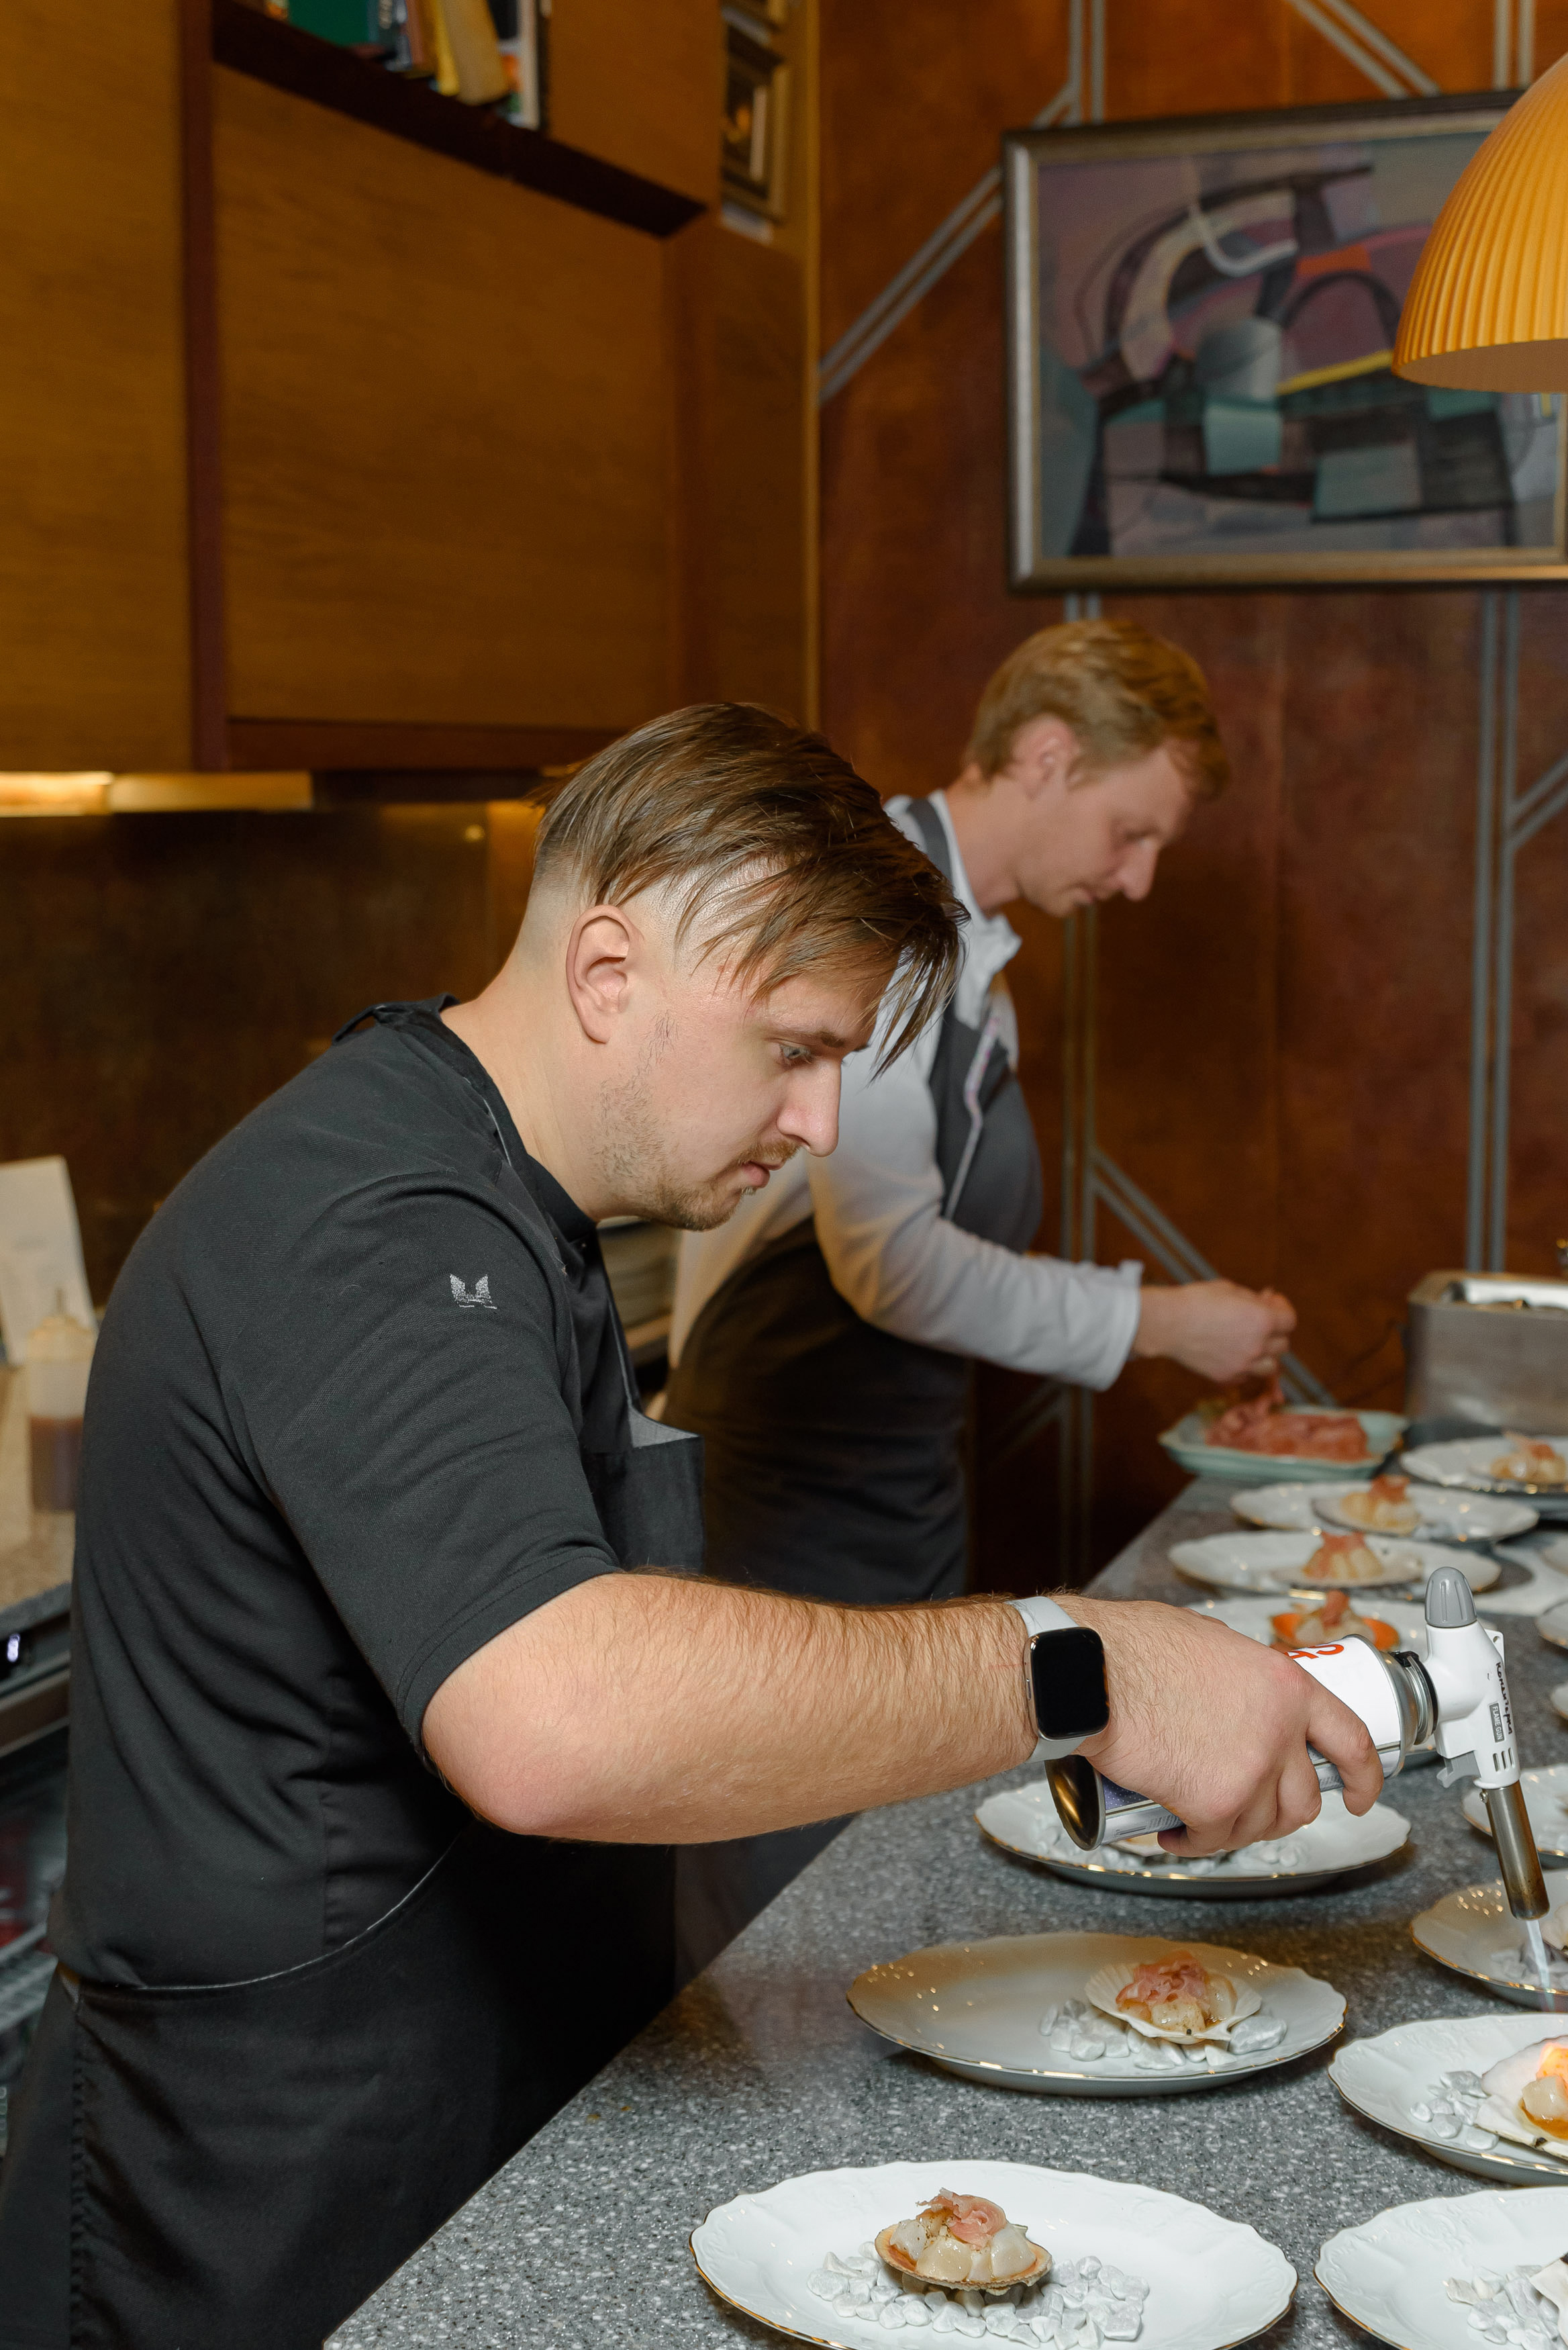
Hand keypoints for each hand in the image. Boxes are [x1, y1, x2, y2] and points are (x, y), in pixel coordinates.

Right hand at [1060, 1594, 1382, 1855]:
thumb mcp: (1212, 1643)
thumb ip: (1247, 1678)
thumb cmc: (1131, 1649)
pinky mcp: (1213, 1803)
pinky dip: (1192, 1843)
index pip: (1352, 1739)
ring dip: (1232, 1829)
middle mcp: (1279, 1730)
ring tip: (1199, 1816)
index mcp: (1286, 1684)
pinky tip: (1173, 1831)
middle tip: (1248, 1806)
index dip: (1364, 1776)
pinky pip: (1213, 1840)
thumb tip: (1247, 1699)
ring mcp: (1251, 1770)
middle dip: (1278, 1811)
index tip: (1362, 1793)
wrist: (1089, 1674)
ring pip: (1261, 1825)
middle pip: (1304, 1797)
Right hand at [1131, 1279, 1294, 1383]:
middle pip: (1283, 1344)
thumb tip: (1267, 1302)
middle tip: (1258, 1321)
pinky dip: (1246, 1367)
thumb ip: (1254, 1299)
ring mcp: (1243, 1364)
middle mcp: (1257, 1345)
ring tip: (1251, 1344)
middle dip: (1274, 1331)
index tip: (1271, 1303)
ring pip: (1271, 1366)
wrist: (1168, 1324)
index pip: (1290, 1320)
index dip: (1282, 1309)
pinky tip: (1233, 1354)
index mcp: (1262, 1320)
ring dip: (1266, 1355)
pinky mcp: (1227, 1376)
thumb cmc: (1196, 1300)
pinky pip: (1247, 1376)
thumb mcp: (1230, 1289)